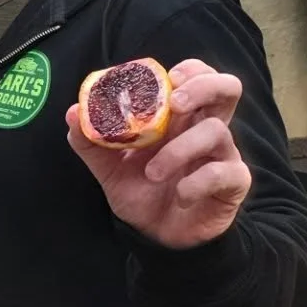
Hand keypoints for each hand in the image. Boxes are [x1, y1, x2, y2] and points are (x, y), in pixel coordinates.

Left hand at [66, 59, 251, 249]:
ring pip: (217, 131)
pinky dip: (196, 183)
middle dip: (203, 87)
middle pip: (228, 88)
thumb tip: (73, 112)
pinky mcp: (233, 183)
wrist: (156, 236)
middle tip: (174, 104)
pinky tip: (179, 196)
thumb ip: (91, 141)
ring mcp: (223, 154)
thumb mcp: (108, 167)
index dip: (189, 70)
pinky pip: (224, 172)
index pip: (198, 76)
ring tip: (152, 173)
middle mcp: (205, 129)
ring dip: (178, 150)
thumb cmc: (140, 192)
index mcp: (179, 118)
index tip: (166, 78)